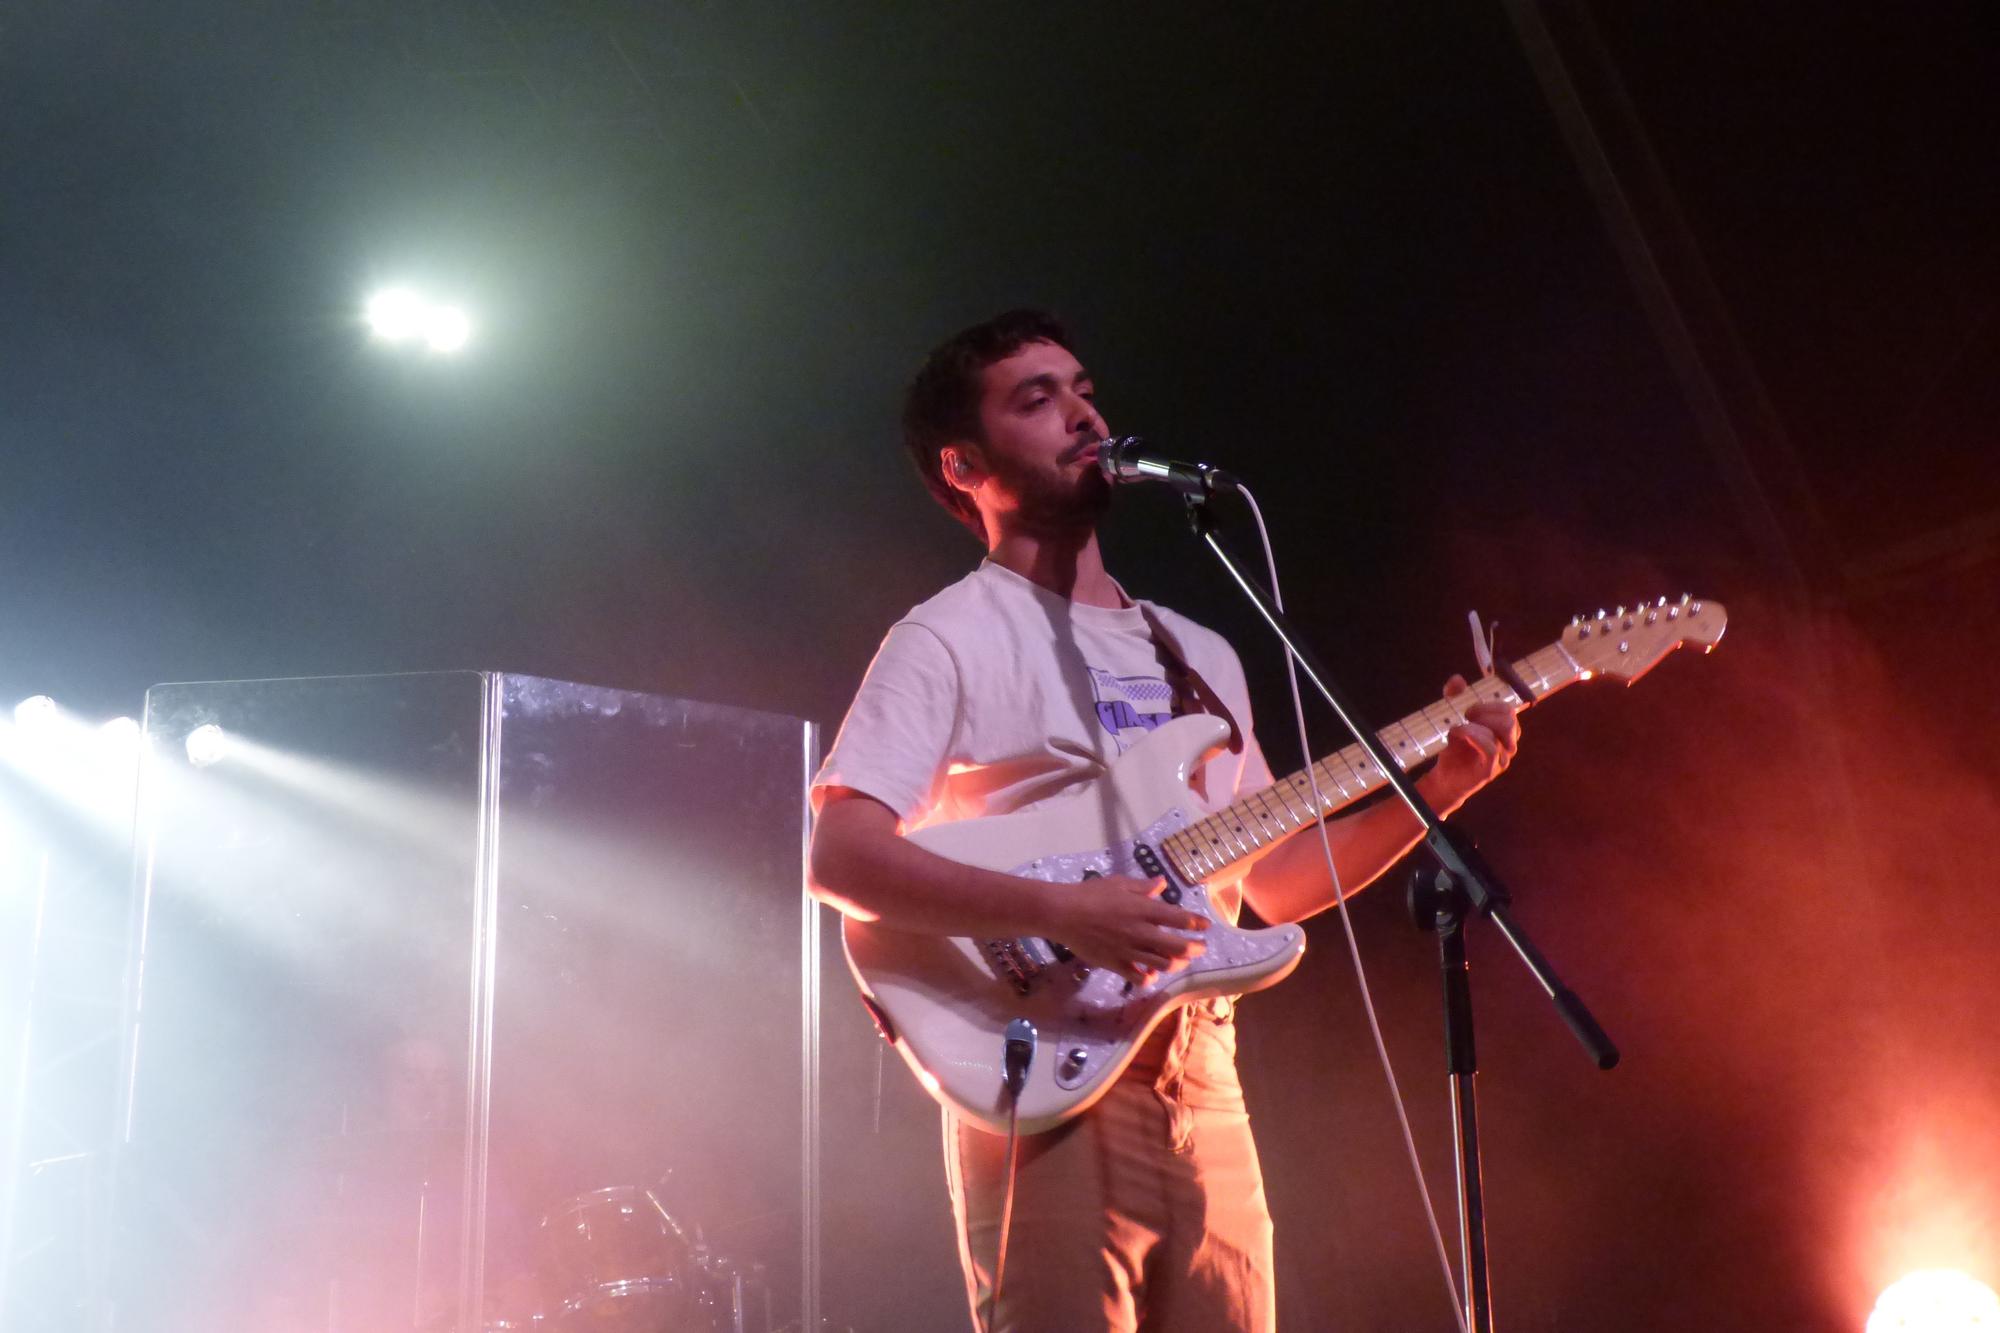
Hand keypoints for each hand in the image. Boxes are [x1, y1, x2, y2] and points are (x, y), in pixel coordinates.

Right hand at [1046, 875, 1208, 984]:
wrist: (1063, 914)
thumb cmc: (1091, 894)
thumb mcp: (1119, 883)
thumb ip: (1143, 886)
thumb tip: (1162, 883)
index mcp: (1144, 910)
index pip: (1179, 918)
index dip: (1196, 923)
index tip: (1205, 925)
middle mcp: (1141, 932)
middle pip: (1178, 946)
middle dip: (1194, 948)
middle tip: (1200, 948)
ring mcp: (1129, 951)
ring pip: (1162, 964)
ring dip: (1176, 964)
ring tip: (1179, 961)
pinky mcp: (1116, 964)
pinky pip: (1139, 978)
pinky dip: (1149, 978)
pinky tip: (1151, 975)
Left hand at [1420, 674, 1521, 814]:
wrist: (1445, 779)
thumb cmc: (1455, 748)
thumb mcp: (1453, 718)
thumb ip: (1454, 696)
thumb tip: (1457, 679)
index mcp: (1504, 732)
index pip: (1508, 709)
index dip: (1487, 704)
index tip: (1467, 711)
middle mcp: (1508, 744)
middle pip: (1509, 717)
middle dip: (1485, 711)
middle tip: (1466, 718)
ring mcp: (1502, 758)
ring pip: (1503, 729)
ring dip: (1478, 724)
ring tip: (1460, 730)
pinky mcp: (1490, 770)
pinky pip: (1492, 748)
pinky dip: (1474, 736)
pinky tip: (1458, 735)